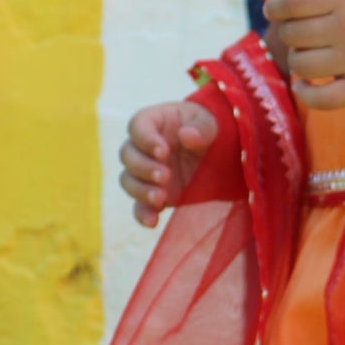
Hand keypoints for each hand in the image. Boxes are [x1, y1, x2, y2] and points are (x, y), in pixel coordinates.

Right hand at [119, 100, 218, 226]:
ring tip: (162, 197)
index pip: (137, 126)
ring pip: (128, 181)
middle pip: (127, 155)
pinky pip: (139, 206)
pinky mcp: (153, 194)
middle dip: (143, 167)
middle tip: (166, 176)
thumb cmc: (208, 130)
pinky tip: (153, 222)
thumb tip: (186, 135)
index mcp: (154, 122)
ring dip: (141, 191)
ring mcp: (146, 172)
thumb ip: (201, 127)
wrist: (217, 154)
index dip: (145, 139)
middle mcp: (143, 147)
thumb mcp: (211, 124)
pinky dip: (142, 214)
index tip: (163, 152)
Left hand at [263, 0, 344, 108]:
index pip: (292, 2)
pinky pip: (322, 99)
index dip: (275, 7)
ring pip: (301, 65)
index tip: (274, 10)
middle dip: (288, 30)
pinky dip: (305, 93)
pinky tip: (304, 84)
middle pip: (293, 33)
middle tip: (302, 30)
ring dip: (296, 59)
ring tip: (309, 52)